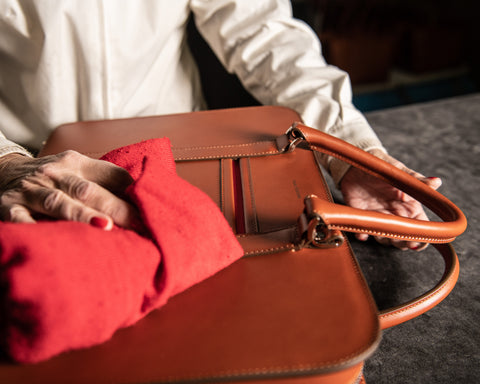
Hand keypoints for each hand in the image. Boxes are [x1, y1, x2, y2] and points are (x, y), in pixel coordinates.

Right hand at [0, 151, 138, 229]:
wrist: (1, 171)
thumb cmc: (52, 177)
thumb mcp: (77, 170)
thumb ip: (105, 180)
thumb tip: (144, 197)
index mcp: (76, 163)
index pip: (110, 174)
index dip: (132, 190)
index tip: (152, 207)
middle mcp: (54, 173)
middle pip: (87, 190)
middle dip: (115, 207)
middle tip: (138, 224)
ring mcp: (30, 190)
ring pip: (58, 202)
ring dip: (81, 214)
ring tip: (104, 226)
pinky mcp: (7, 206)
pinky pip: (19, 218)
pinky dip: (33, 227)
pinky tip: (49, 237)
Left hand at [340, 149, 441, 250]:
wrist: (358, 164)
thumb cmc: (384, 167)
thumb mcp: (401, 173)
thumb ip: (417, 180)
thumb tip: (437, 182)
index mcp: (410, 207)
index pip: (422, 228)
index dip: (422, 238)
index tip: (416, 241)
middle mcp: (396, 215)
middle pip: (404, 239)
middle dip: (401, 243)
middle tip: (395, 237)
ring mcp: (379, 218)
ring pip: (385, 240)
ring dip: (383, 239)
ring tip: (380, 230)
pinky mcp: (362, 217)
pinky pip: (363, 233)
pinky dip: (363, 236)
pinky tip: (363, 234)